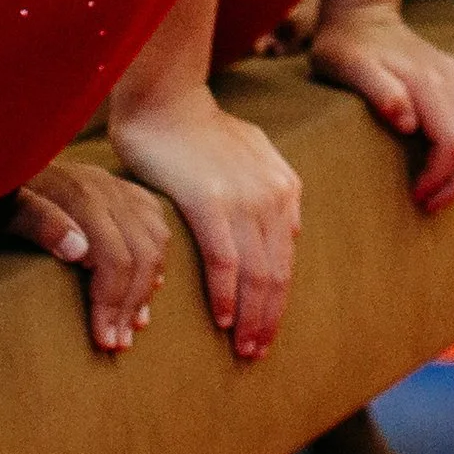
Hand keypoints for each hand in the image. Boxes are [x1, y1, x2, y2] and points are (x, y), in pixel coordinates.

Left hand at [6, 155, 170, 352]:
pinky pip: (152, 219)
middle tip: (118, 341)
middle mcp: (103, 188)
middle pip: (142, 252)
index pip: (116, 257)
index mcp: (78, 195)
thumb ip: (37, 222)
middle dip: (132, 303)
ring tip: (134, 320)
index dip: (113, 303)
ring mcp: (111, 185)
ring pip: (154, 237)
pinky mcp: (113, 187)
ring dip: (148, 282)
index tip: (103, 339)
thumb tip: (79, 249)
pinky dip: (155, 253)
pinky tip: (149, 279)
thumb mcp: (0, 206)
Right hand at [108, 87, 301, 360]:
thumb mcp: (253, 151)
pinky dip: (225, 294)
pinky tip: (221, 318)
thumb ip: (274, 189)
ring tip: (243, 348)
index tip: (267, 331)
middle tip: (256, 353)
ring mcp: (243, 200)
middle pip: (276, 275)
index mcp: (284, 188)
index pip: (286, 261)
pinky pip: (224, 261)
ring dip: (251, 318)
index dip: (278, 302)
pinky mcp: (209, 202)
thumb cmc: (200, 128)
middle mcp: (272, 196)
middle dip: (268, 320)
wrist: (164, 100)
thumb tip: (290, 232)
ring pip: (256, 275)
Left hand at [306, 3, 453, 208]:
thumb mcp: (345, 66)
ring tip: (436, 191)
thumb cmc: (344, 45)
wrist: (360, 12)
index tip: (415, 195)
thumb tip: (409, 124)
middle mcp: (451, 78)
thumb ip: (378, 91)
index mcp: (427, 80)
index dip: (440, 177)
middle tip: (429, 203)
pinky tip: (442, 166)